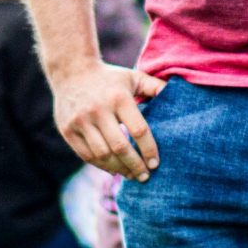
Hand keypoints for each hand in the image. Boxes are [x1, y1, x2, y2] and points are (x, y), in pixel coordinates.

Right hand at [50, 62, 165, 180]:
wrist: (71, 71)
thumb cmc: (110, 78)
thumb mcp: (133, 77)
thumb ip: (155, 87)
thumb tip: (179, 95)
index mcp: (118, 97)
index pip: (138, 130)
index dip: (149, 150)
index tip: (155, 163)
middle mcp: (98, 110)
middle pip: (120, 147)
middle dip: (135, 165)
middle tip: (145, 176)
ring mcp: (80, 121)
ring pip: (103, 155)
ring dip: (119, 169)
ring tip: (131, 175)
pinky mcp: (68, 130)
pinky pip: (87, 155)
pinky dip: (102, 166)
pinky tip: (113, 169)